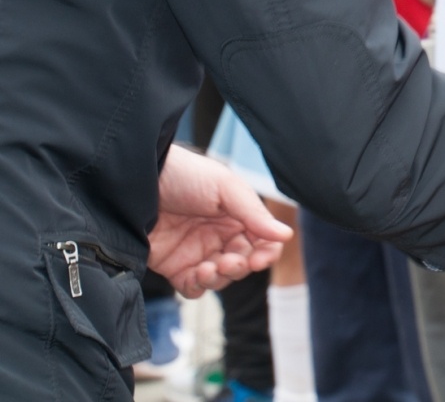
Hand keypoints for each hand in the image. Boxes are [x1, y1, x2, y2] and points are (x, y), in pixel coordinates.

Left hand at [149, 147, 292, 298]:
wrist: (139, 181)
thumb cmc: (185, 175)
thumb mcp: (225, 187)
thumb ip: (254, 214)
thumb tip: (286, 235)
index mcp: (237, 216)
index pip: (263, 242)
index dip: (266, 253)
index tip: (260, 258)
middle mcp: (220, 236)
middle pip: (243, 263)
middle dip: (241, 266)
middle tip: (230, 261)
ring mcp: (197, 252)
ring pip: (221, 278)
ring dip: (221, 278)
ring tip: (209, 267)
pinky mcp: (174, 266)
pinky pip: (193, 288)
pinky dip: (200, 287)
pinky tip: (197, 275)